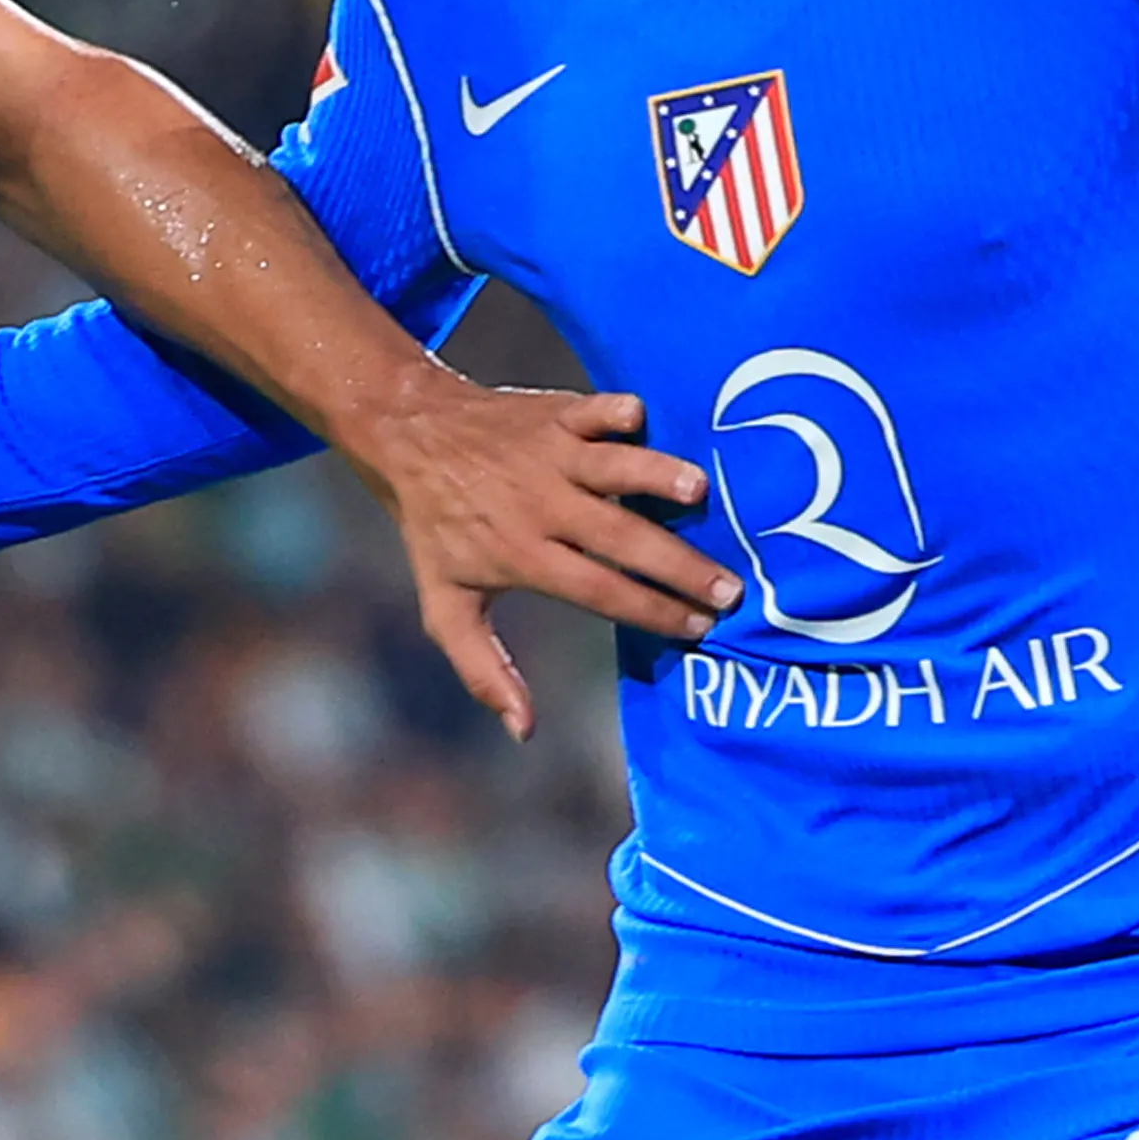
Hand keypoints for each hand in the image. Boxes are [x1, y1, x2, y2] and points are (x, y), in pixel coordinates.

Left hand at [350, 378, 737, 736]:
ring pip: (614, 467)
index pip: (599, 590)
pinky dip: (620, 413)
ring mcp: (550, 457)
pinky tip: (648, 420)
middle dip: (678, 565)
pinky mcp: (555, 414)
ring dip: (657, 477)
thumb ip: (483, 669)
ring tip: (700, 495)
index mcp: (522, 555)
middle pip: (620, 538)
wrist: (409, 438)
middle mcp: (541, 506)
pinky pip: (595, 410)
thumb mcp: (445, 607)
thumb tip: (523, 730)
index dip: (651, 612)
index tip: (699, 629)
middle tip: (730, 589)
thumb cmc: (436, 530)